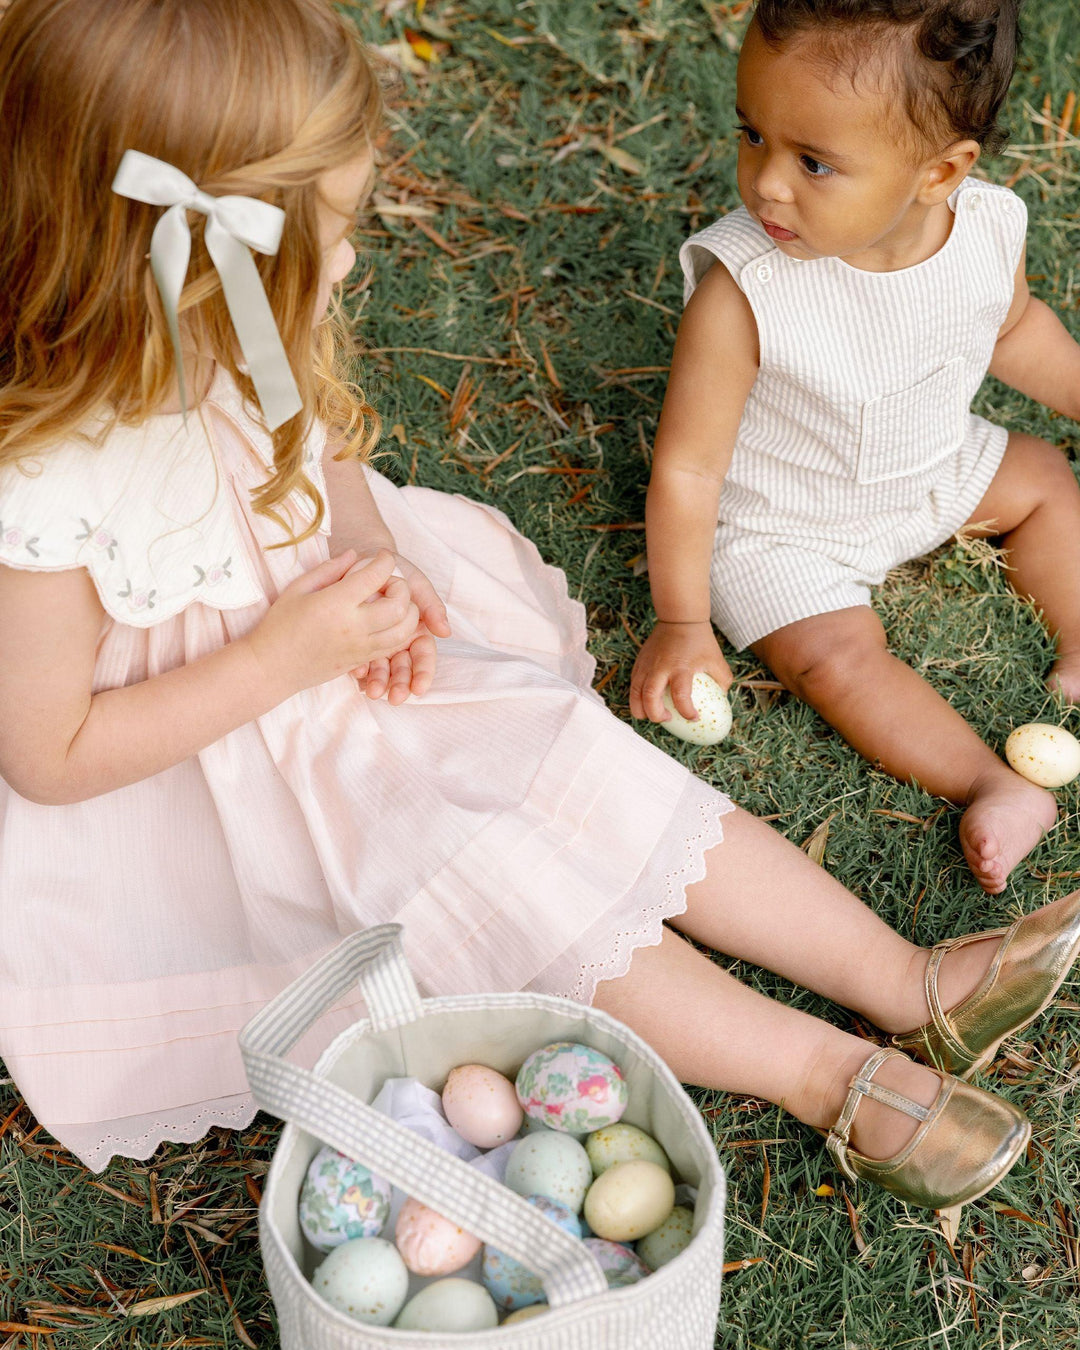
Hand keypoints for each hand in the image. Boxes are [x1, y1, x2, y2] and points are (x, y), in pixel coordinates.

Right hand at [244, 550, 419, 698]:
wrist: (272, 667)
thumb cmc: (280, 625)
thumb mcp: (299, 588)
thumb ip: (330, 569)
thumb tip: (355, 555)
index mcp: (336, 604)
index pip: (376, 576)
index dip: (385, 560)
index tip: (382, 555)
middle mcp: (354, 627)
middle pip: (400, 605)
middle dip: (402, 587)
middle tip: (387, 582)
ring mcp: (361, 647)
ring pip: (405, 630)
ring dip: (407, 612)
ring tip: (392, 602)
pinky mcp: (362, 661)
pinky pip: (394, 646)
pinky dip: (400, 631)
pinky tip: (387, 620)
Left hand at [351, 552, 451, 703]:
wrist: (364, 561)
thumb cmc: (396, 571)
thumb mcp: (417, 585)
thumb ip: (432, 606)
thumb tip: (446, 632)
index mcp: (417, 631)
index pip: (424, 657)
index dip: (423, 673)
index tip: (419, 688)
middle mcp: (399, 641)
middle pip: (404, 669)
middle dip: (401, 685)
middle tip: (396, 697)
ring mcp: (377, 644)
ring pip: (382, 670)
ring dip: (381, 683)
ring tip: (373, 692)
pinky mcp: (356, 643)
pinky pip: (359, 661)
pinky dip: (360, 670)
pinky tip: (357, 674)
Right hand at [629, 620, 731, 722]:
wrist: (679, 619)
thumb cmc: (700, 641)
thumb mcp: (717, 660)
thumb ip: (722, 682)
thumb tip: (721, 701)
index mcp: (681, 667)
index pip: (681, 697)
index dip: (687, 712)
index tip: (694, 718)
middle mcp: (660, 668)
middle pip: (649, 699)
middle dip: (656, 716)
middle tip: (668, 718)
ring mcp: (646, 666)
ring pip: (635, 695)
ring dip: (642, 710)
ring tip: (656, 712)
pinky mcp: (638, 664)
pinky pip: (633, 686)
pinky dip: (638, 698)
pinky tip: (651, 700)